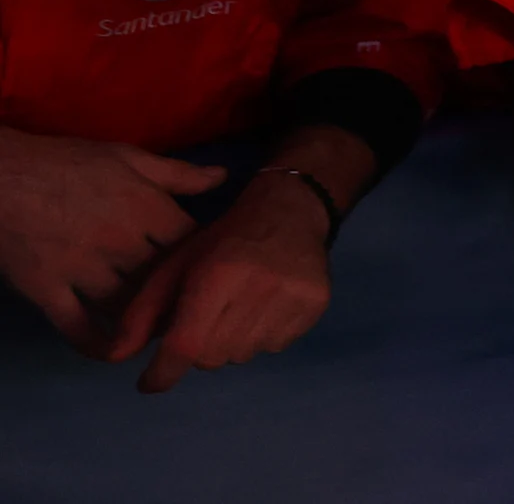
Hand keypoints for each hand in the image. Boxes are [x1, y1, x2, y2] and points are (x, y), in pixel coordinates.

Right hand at [0, 131, 219, 349]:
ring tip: (159, 330)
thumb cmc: (64, 162)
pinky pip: (77, 327)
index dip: (204, 258)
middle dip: (179, 296)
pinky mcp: (47, 289)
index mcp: (146, 208)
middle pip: (164, 280)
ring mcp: (83, 270)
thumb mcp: (127, 157)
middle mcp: (121, 243)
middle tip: (191, 310)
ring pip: (127, 307)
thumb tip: (222, 177)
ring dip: (144, 322)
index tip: (209, 269)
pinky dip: (96, 344)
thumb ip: (176, 173)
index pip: (192, 243)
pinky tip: (112, 351)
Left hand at [103, 170, 335, 392]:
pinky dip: (261, 337)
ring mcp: (293, 297)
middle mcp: (260, 286)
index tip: (148, 383)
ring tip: (236, 311)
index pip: (187, 342)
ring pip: (243, 356)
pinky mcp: (316, 305)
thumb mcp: (174, 265)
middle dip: (198, 348)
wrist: (291, 210)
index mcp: (219, 272)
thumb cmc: (223, 238)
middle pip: (212, 357)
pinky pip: (275, 347)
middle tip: (203, 321)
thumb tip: (115, 356)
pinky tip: (263, 308)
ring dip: (230, 344)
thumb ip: (142, 311)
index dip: (163, 371)